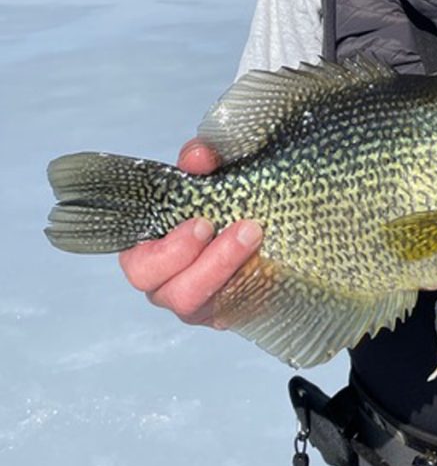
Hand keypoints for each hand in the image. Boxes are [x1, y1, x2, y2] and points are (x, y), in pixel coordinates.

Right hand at [119, 140, 261, 326]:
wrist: (260, 214)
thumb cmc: (220, 195)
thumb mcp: (209, 168)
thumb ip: (198, 158)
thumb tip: (200, 156)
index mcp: (152, 252)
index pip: (139, 264)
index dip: (164, 252)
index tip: (201, 223)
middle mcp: (170, 283)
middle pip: (172, 292)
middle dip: (203, 262)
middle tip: (233, 230)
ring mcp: (202, 302)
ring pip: (204, 302)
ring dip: (229, 266)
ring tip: (253, 233)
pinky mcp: (231, 309)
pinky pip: (237, 307)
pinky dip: (253, 282)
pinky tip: (267, 256)